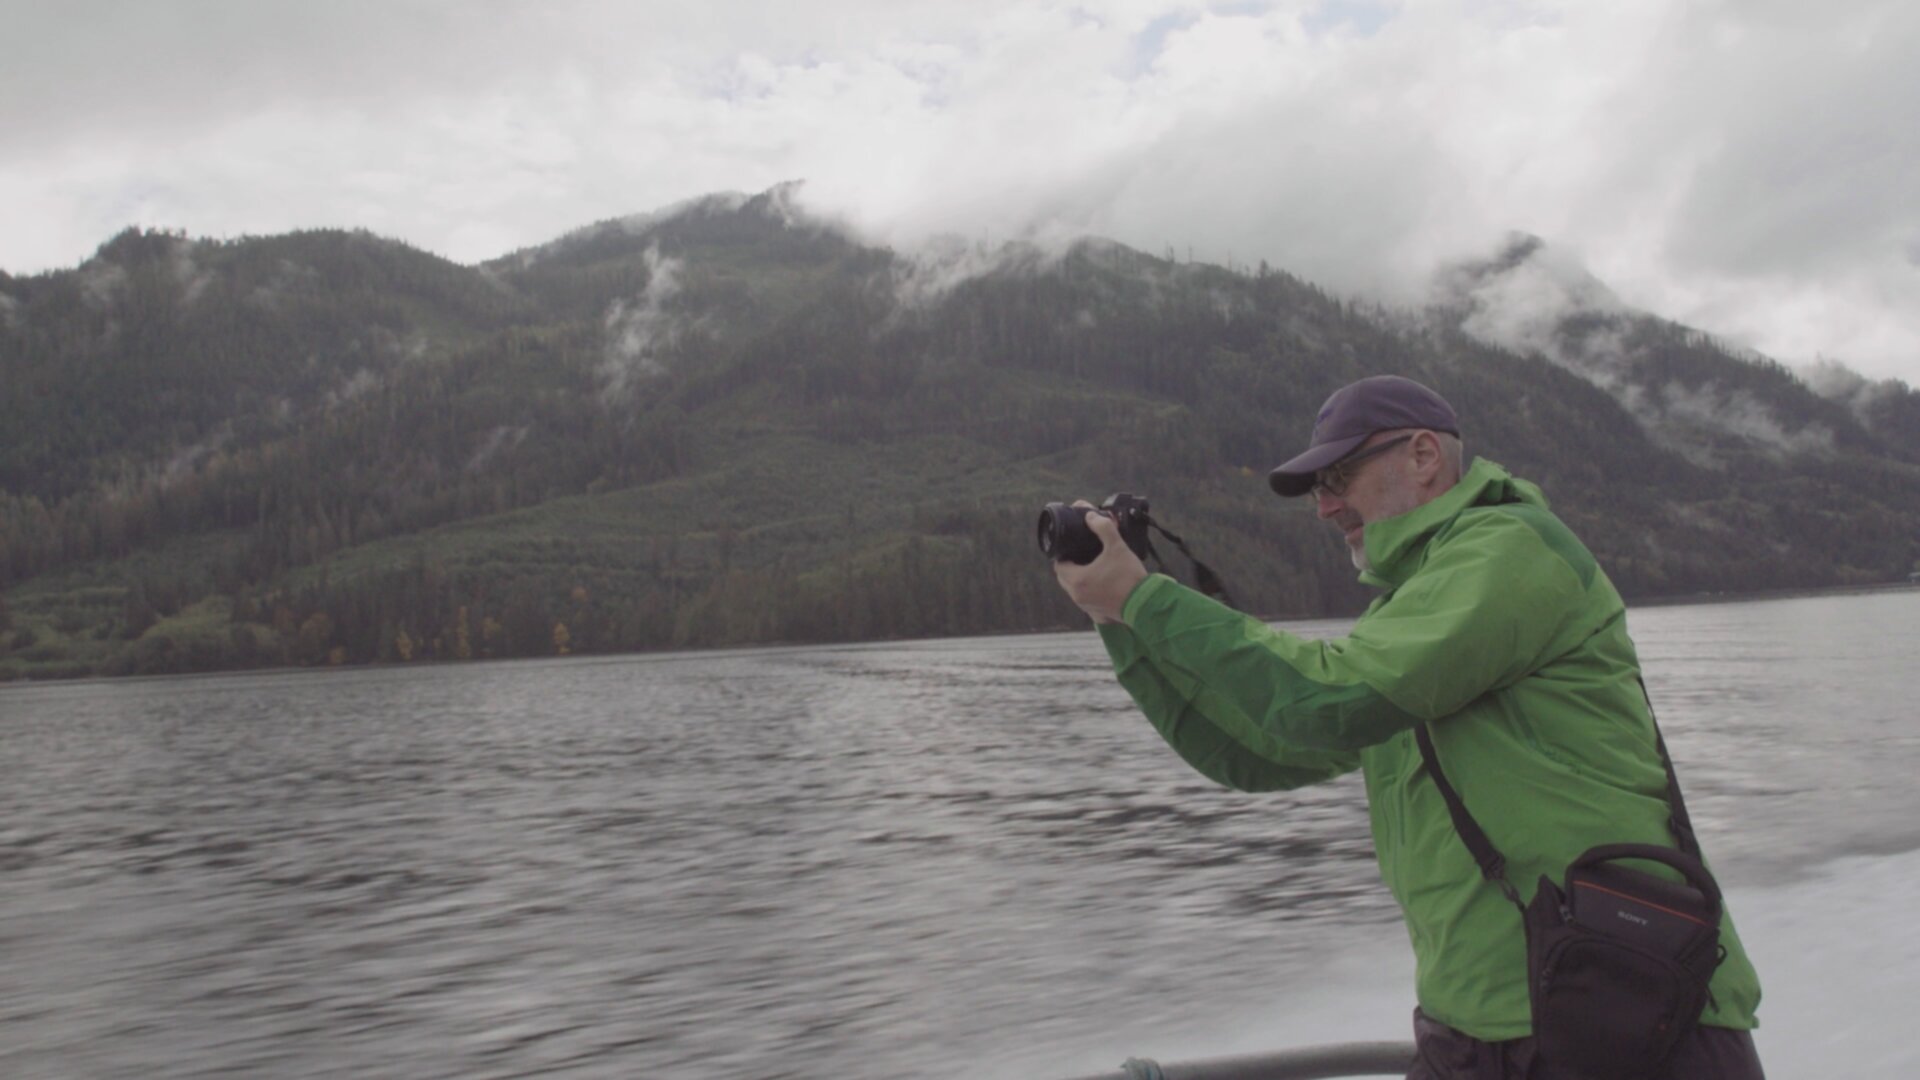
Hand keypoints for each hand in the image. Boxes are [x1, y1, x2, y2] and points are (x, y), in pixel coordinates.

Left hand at [1051, 501, 1148, 624]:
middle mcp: (1077, 595)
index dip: (1064, 554)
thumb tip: (1090, 516)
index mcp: (1077, 580)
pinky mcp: (1097, 612)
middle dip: (1070, 564)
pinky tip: (1101, 580)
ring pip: (1074, 588)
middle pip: (1064, 577)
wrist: (1145, 603)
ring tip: (1091, 565)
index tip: (1073, 546)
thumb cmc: (1129, 577)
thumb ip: (1103, 527)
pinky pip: (1085, 598)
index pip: (1059, 564)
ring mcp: (1086, 606)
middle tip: (1081, 553)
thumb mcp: (1117, 546)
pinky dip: (1088, 589)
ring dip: (1078, 577)